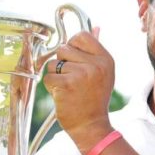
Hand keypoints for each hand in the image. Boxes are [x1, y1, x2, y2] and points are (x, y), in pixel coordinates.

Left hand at [42, 28, 115, 153]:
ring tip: (68, 88)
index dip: (72, 46)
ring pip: (53, 63)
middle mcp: (95, 64)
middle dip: (62, 63)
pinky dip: (51, 87)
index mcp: (105, 59)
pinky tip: (62, 95)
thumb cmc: (94, 100)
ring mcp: (81, 74)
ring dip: (56, 76)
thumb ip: (96, 51)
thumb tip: (96, 27)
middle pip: (64, 48)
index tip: (74, 61)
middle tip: (72, 79)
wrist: (91, 126)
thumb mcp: (102, 73)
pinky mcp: (67, 84)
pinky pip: (48, 76)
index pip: (82, 35)